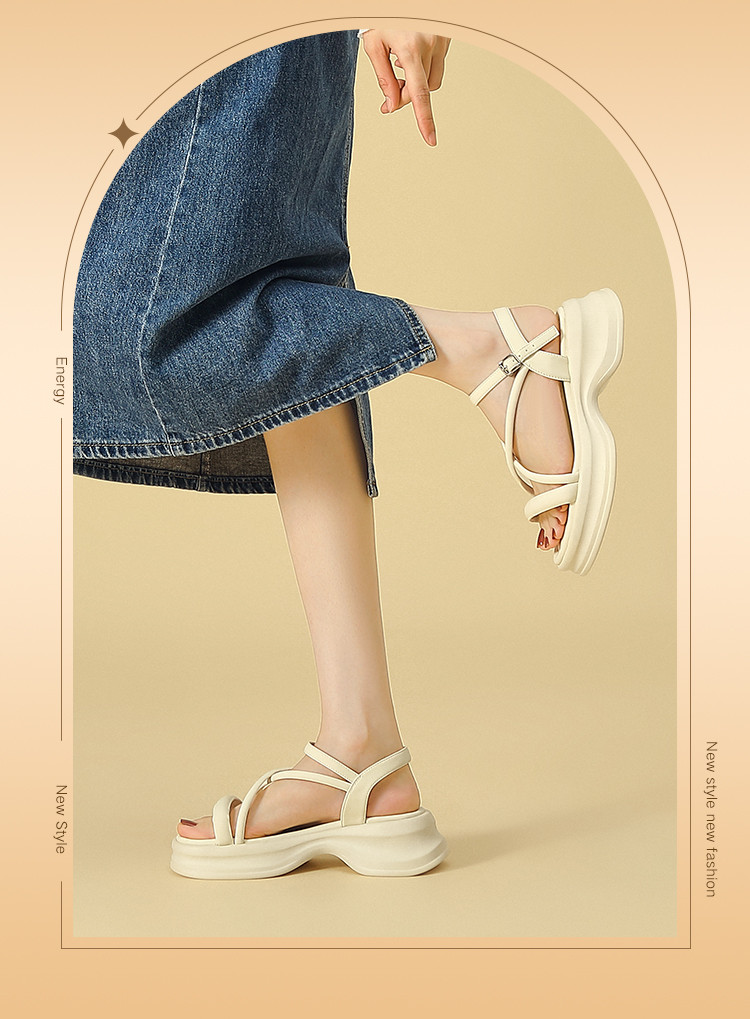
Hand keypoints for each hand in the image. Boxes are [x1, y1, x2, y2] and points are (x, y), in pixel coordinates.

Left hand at [361, 31, 450, 145]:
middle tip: (389, 95)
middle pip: (423, 90)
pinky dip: (424, 67)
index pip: (419, 94)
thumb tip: (392, 106)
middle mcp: (430, 44)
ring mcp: (441, 40)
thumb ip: (384, 79)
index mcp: (410, 49)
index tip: (430, 139)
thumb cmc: (382, 15)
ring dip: (417, 83)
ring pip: (432, 80)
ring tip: (400, 67)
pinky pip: (437, 64)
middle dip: (406, 96)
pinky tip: (411, 53)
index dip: (424, 119)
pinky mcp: (447, 37)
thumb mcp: (374, 46)